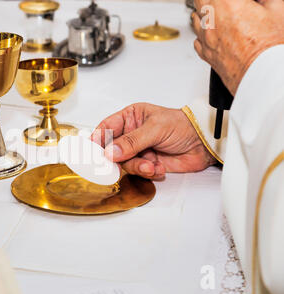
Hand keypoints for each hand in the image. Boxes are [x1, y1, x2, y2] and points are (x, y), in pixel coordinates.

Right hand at [90, 103, 216, 179]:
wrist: (204, 143)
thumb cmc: (183, 125)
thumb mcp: (155, 129)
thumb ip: (132, 141)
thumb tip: (111, 152)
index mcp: (131, 117)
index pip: (106, 127)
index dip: (98, 139)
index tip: (93, 150)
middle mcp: (132, 134)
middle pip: (112, 149)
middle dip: (118, 158)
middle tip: (118, 164)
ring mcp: (139, 150)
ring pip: (125, 163)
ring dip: (137, 167)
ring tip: (150, 165)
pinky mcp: (147, 163)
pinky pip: (138, 172)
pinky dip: (148, 172)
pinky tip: (159, 168)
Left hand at [192, 0, 283, 94]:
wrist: (262, 74)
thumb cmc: (268, 47)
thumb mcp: (277, 9)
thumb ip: (265, 0)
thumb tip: (260, 0)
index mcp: (227, 4)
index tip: (237, 1)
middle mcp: (211, 21)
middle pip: (200, 0)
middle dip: (212, 1)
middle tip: (225, 4)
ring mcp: (206, 38)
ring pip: (195, 19)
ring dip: (204, 13)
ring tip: (218, 14)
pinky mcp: (205, 54)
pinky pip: (197, 40)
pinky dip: (203, 34)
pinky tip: (212, 33)